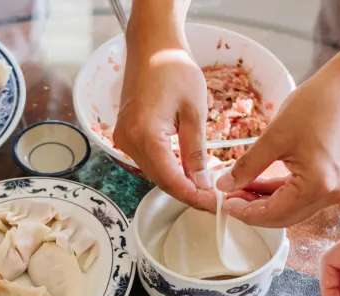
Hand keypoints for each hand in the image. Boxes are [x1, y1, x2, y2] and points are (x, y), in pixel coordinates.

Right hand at [114, 36, 214, 210]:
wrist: (151, 45)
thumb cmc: (173, 68)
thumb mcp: (194, 111)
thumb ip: (196, 152)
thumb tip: (203, 185)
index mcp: (145, 135)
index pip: (170, 180)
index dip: (193, 197)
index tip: (214, 205)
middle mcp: (129, 141)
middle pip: (161, 181)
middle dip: (188, 193)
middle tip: (215, 200)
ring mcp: (124, 139)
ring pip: (155, 174)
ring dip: (179, 183)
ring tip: (206, 188)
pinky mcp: (126, 135)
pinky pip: (149, 161)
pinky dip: (169, 170)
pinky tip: (188, 172)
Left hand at [215, 58, 339, 226]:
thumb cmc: (318, 103)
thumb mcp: (275, 136)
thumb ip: (248, 165)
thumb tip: (224, 185)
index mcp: (317, 185)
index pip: (274, 213)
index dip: (246, 212)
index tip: (224, 204)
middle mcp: (331, 195)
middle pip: (284, 217)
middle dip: (254, 210)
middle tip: (229, 199)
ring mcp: (337, 190)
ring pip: (293, 209)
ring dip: (267, 202)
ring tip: (240, 189)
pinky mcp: (337, 181)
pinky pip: (304, 196)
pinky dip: (282, 192)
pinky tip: (260, 183)